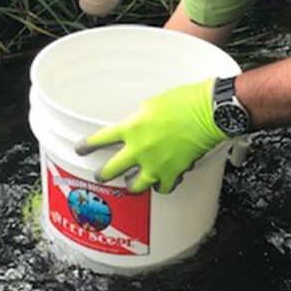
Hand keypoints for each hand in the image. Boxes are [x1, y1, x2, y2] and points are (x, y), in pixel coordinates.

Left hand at [74, 78, 227, 193]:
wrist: (209, 113)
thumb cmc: (185, 102)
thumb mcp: (152, 103)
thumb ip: (139, 118)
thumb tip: (137, 127)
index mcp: (132, 127)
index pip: (100, 139)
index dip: (87, 145)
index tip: (80, 149)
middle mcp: (139, 149)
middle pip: (110, 169)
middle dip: (102, 174)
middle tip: (100, 175)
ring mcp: (155, 164)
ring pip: (133, 185)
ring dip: (130, 184)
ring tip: (131, 183)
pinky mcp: (173, 173)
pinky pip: (161, 188)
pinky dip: (160, 186)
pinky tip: (161, 183)